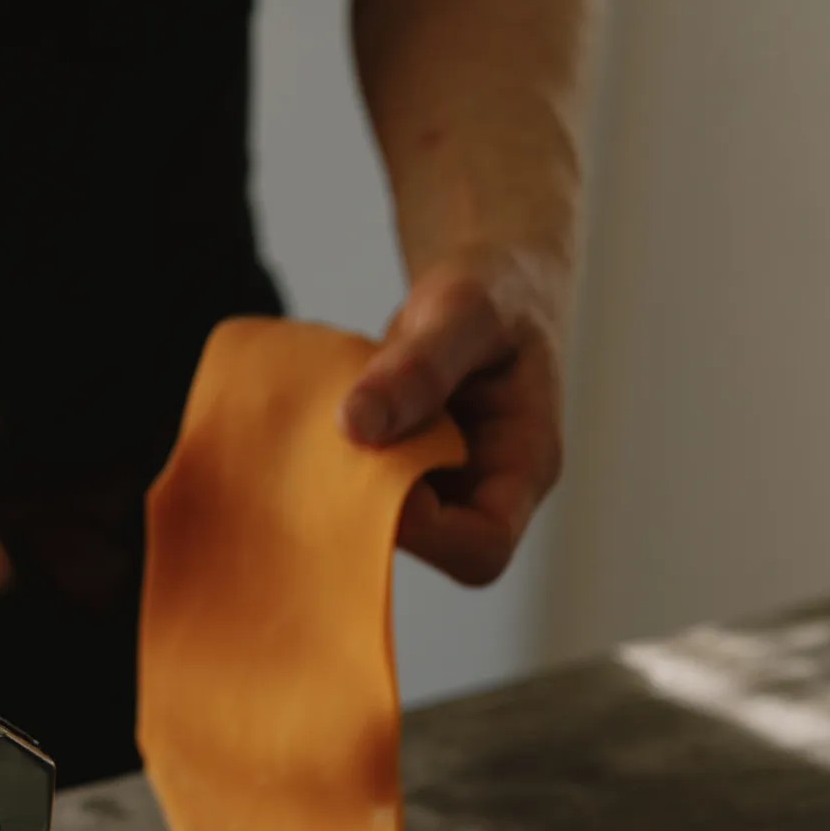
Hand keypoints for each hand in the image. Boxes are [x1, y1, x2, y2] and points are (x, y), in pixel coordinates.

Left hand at [340, 248, 568, 585]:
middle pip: (425, 546)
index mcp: (523, 466)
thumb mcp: (466, 310)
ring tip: (312, 436)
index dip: (427, 533)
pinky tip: (306, 430)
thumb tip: (357, 426)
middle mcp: (483, 488)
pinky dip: (330, 466)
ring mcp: (441, 482)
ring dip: (341, 488)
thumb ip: (421, 365)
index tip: (376, 468)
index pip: (482, 549)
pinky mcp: (401, 467)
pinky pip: (361, 487)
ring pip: (383, 520)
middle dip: (368, 510)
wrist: (487, 281)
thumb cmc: (495, 290)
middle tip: (320, 455)